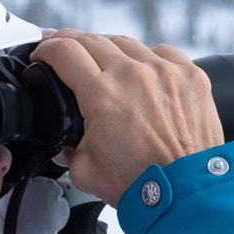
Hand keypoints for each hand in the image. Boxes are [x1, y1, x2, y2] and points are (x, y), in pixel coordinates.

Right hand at [30, 31, 223, 202]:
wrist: (188, 193)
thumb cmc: (142, 185)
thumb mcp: (85, 171)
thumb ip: (68, 150)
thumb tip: (65, 144)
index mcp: (101, 95)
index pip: (64, 52)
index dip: (46, 48)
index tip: (42, 52)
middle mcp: (133, 76)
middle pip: (92, 40)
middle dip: (70, 40)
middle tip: (63, 48)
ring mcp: (165, 72)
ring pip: (127, 43)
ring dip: (108, 48)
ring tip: (101, 58)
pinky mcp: (191, 76)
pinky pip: (164, 53)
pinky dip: (148, 58)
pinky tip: (142, 68)